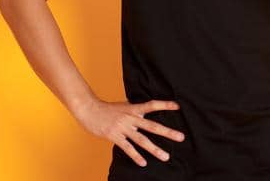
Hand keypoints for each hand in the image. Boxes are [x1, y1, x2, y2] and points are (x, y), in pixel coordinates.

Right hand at [71, 98, 185, 166]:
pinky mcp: (114, 136)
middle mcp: (130, 118)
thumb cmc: (106, 109)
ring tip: (165, 156)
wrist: (88, 109)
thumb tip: (144, 111)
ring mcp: (123, 128)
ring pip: (142, 140)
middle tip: (181, 137)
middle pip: (152, 126)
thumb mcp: (123, 106)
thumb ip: (134, 109)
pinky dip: (136, 156)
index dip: (164, 105)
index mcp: (133, 109)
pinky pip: (127, 148)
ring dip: (155, 149)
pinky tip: (143, 163)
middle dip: (167, 132)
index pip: (151, 105)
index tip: (178, 107)